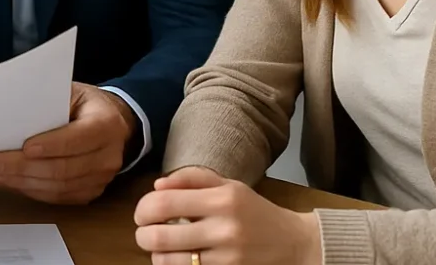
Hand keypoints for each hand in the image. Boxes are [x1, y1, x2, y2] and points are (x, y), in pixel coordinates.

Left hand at [0, 82, 135, 203]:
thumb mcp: (71, 91)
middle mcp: (108, 155)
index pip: (77, 138)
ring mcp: (101, 178)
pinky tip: (12, 181)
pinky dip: (32, 190)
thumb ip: (48, 101)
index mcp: (106, 123)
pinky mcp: (90, 192)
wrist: (113, 122)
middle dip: (23, 167)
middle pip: (63, 168)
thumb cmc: (85, 104)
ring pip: (58, 187)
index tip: (24, 147)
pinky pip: (58, 197)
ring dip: (22, 182)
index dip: (50, 145)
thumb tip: (12, 112)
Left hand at [134, 166, 322, 264]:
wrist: (293, 243)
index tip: (142, 213)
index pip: (164, 203)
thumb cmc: (254, 210)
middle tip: (143, 233)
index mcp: (221, 199)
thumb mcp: (228, 185)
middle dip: (142, 235)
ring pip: (169, 261)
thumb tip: (157, 186)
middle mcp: (223, 228)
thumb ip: (191, 179)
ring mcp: (226, 257)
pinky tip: (175, 259)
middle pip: (160, 236)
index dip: (143, 208)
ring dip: (155, 254)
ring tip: (157, 247)